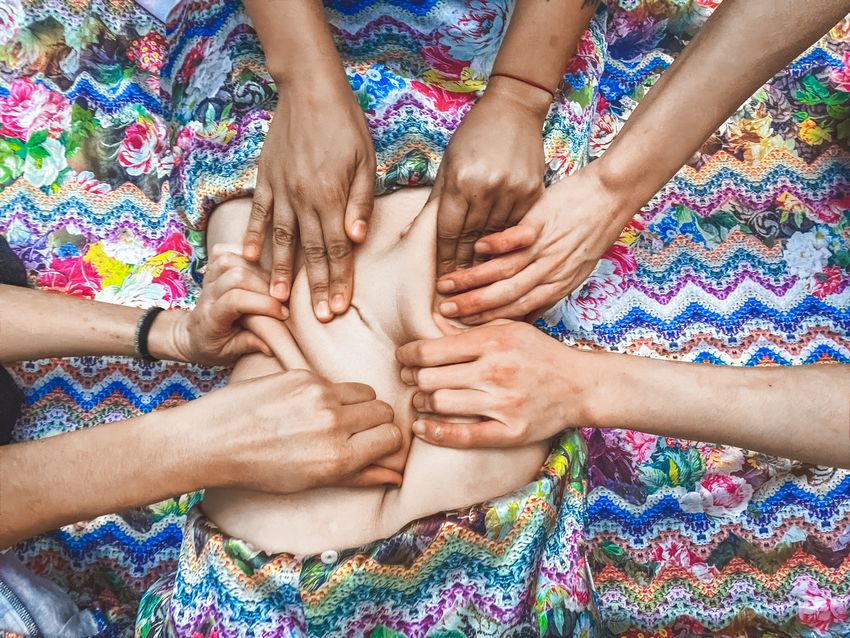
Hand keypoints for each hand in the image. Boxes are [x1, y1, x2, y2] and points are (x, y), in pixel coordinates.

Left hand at [151, 248, 285, 364]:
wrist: (191, 335)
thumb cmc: (214, 346)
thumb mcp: (229, 353)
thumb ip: (249, 345)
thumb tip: (273, 346)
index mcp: (210, 318)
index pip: (235, 301)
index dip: (262, 304)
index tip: (283, 315)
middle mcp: (207, 294)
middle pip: (236, 276)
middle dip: (265, 286)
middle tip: (282, 299)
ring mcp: (207, 279)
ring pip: (230, 260)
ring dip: (256, 269)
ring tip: (272, 285)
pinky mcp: (210, 268)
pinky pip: (224, 250)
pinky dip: (243, 253)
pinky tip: (257, 267)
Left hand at [197, 370, 402, 490]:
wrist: (212, 440)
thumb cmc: (259, 468)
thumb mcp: (311, 482)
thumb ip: (358, 475)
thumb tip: (395, 475)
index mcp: (338, 458)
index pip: (392, 436)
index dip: (385, 441)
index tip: (373, 444)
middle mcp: (333, 424)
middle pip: (383, 410)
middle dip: (375, 421)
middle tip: (355, 431)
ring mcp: (318, 395)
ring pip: (364, 391)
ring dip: (356, 404)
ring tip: (330, 417)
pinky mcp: (302, 375)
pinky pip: (334, 382)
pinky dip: (327, 393)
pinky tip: (301, 406)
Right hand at [243, 80, 375, 321]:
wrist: (309, 90)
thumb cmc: (346, 124)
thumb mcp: (365, 160)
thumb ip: (360, 201)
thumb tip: (356, 238)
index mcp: (331, 196)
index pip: (337, 248)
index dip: (338, 280)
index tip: (338, 308)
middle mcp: (303, 198)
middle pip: (311, 251)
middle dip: (315, 286)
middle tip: (316, 317)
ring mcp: (281, 189)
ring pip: (281, 239)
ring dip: (280, 272)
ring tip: (278, 300)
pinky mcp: (265, 178)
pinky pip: (258, 213)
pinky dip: (254, 236)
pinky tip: (250, 258)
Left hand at [396, 321, 593, 447]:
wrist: (580, 385)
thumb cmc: (540, 353)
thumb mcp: (509, 328)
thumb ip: (472, 329)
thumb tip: (430, 325)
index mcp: (492, 341)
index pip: (431, 350)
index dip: (408, 355)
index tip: (403, 358)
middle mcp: (495, 371)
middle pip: (430, 378)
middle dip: (413, 379)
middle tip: (410, 379)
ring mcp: (503, 404)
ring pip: (441, 404)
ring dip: (422, 402)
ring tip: (421, 399)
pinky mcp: (509, 432)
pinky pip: (462, 436)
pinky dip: (435, 433)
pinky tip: (421, 427)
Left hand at [432, 76, 549, 275]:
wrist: (514, 108)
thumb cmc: (473, 135)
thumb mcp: (448, 164)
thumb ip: (437, 202)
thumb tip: (413, 235)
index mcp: (461, 182)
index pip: (449, 232)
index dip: (444, 259)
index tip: (441, 280)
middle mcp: (488, 188)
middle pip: (473, 239)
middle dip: (464, 266)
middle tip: (459, 292)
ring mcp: (514, 190)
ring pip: (497, 236)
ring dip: (487, 260)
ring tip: (479, 283)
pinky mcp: (534, 191)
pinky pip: (519, 225)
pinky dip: (508, 242)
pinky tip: (502, 258)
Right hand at [435, 163, 630, 323]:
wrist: (613, 196)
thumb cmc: (593, 232)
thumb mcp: (576, 270)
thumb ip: (549, 290)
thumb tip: (527, 313)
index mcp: (557, 286)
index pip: (518, 312)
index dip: (489, 321)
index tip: (465, 327)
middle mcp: (550, 272)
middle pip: (506, 297)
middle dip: (473, 307)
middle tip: (445, 311)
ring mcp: (546, 249)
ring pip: (504, 272)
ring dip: (473, 279)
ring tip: (446, 283)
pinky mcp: (542, 223)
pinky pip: (514, 238)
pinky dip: (495, 245)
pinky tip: (476, 246)